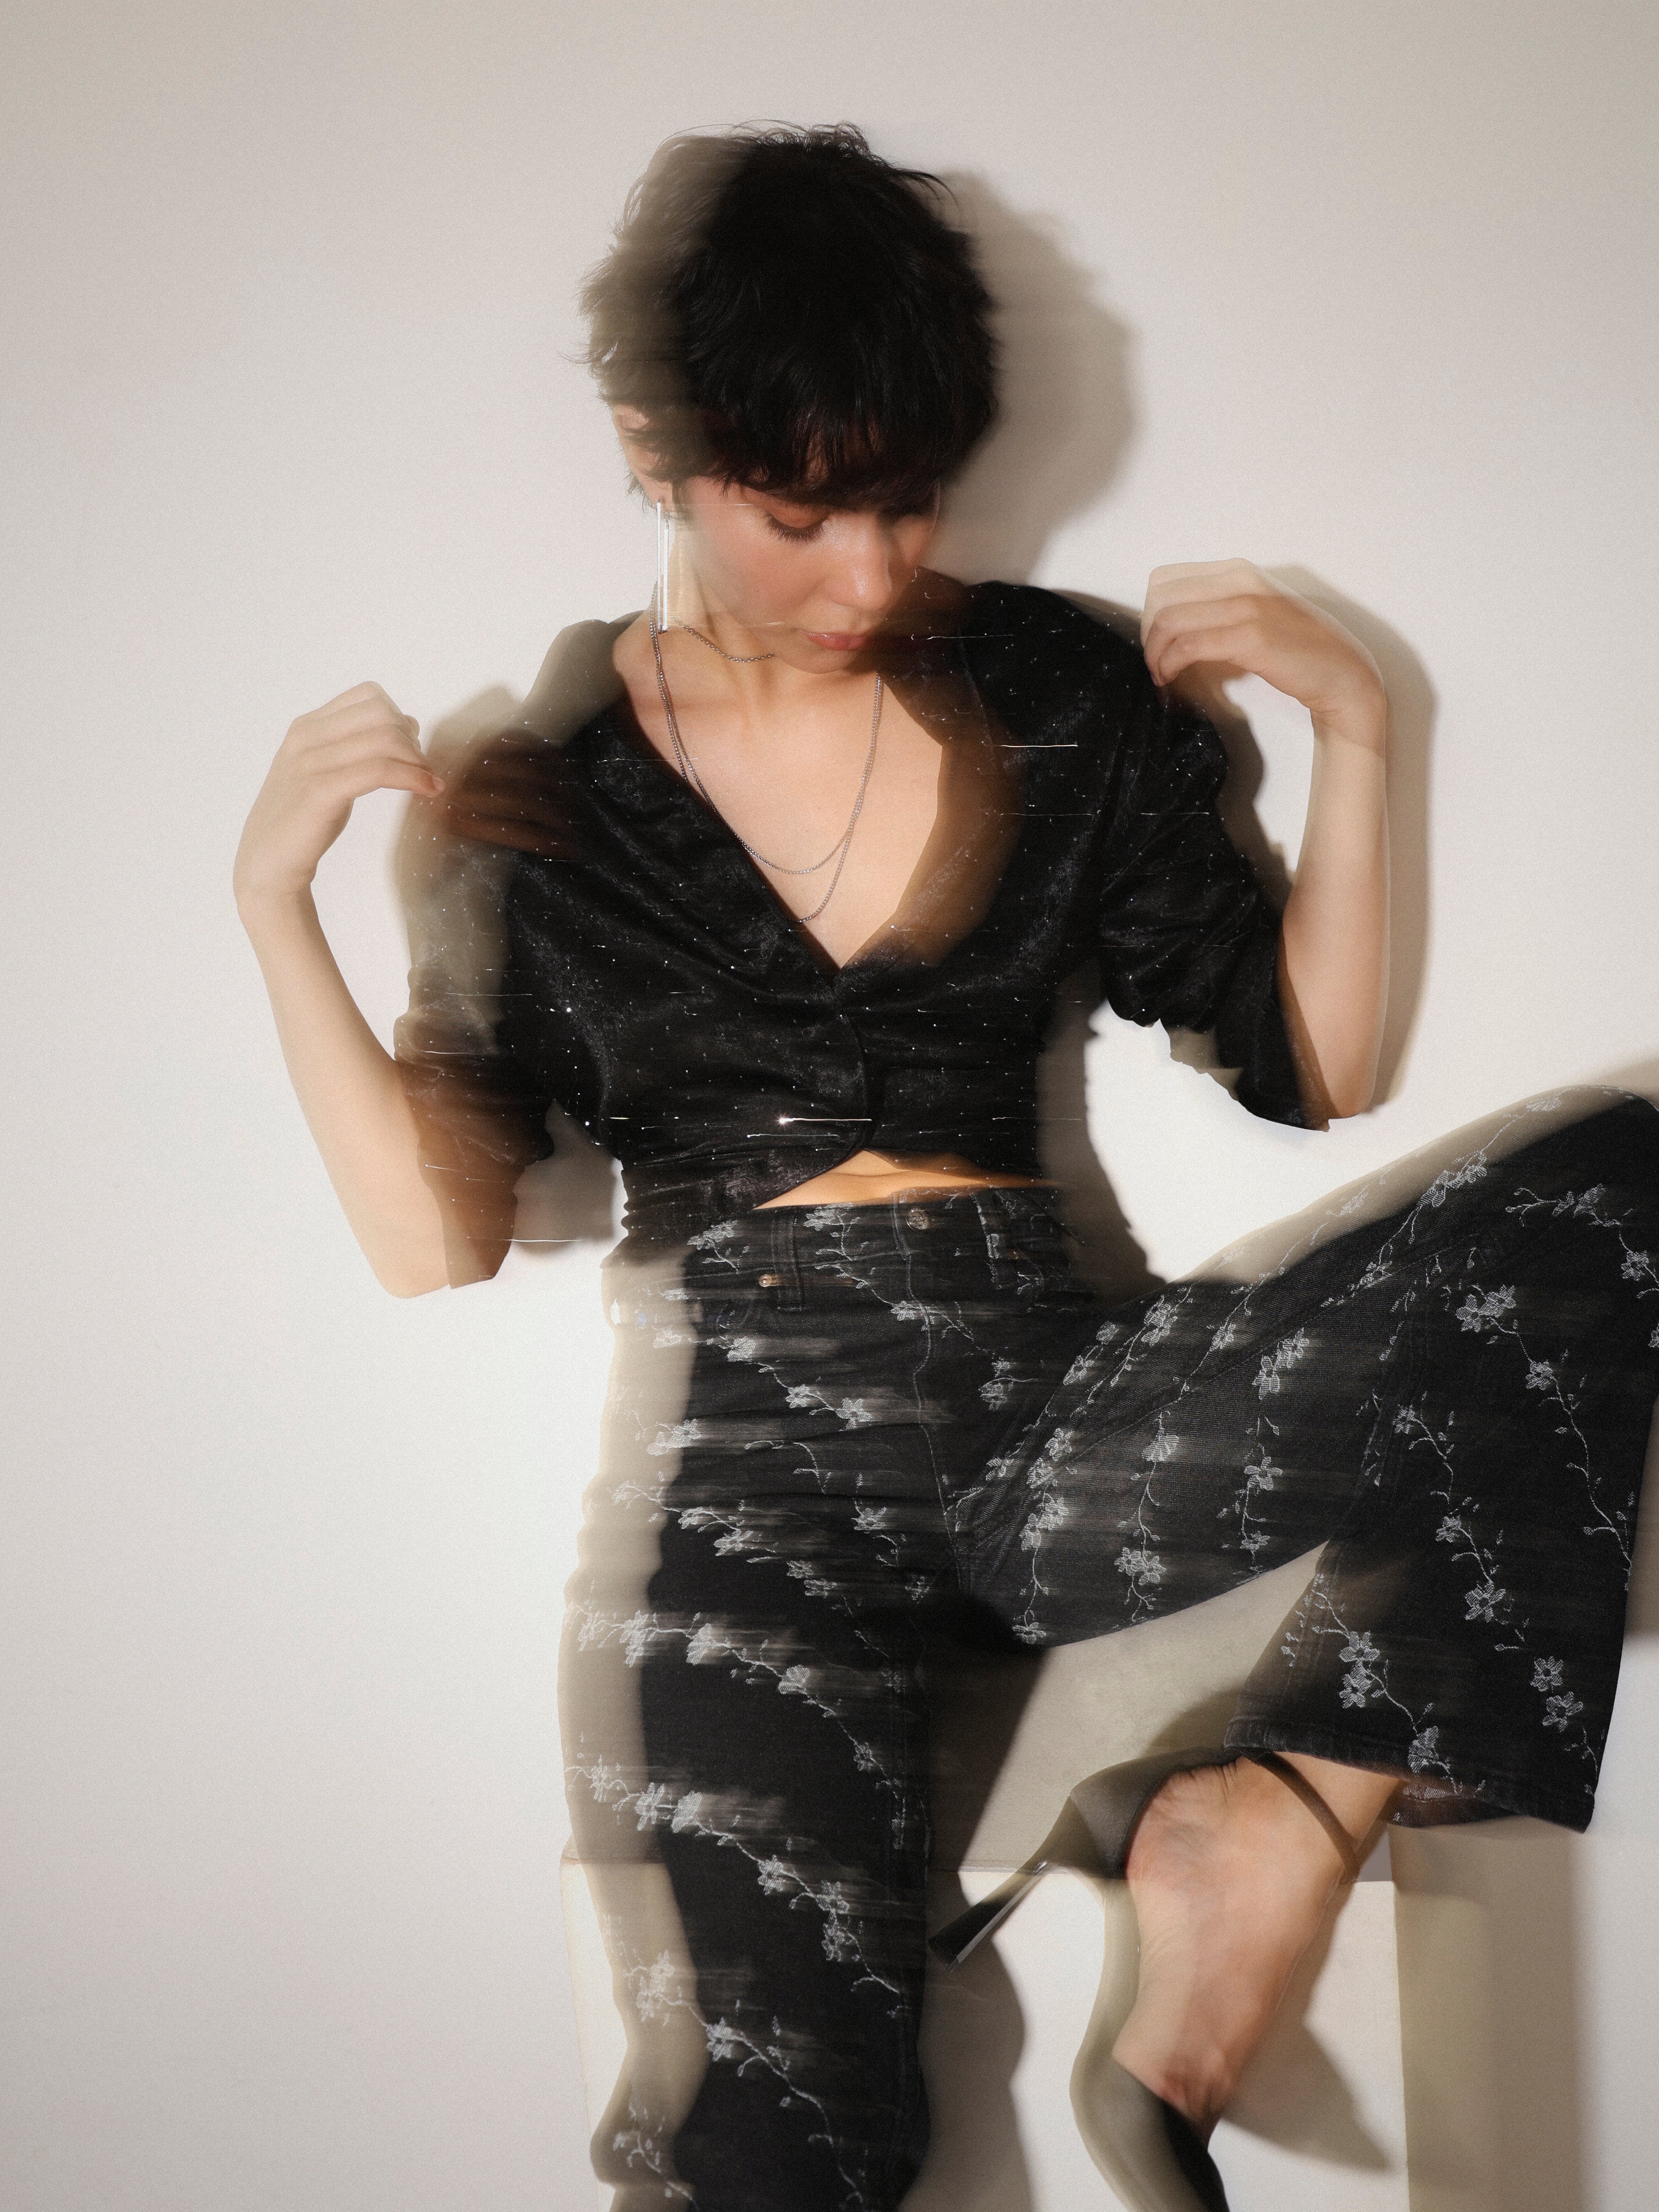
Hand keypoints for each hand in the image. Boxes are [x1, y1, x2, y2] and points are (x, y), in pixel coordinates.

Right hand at [235, 681, 441, 919]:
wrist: (267, 862)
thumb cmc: (304, 819)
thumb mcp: (328, 772)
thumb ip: (358, 746)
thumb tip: (409, 723)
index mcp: (308, 726)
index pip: (369, 695)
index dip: (400, 718)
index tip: (411, 750)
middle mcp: (307, 737)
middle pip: (382, 712)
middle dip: (412, 739)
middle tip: (422, 769)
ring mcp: (310, 762)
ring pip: (384, 738)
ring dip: (418, 760)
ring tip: (429, 782)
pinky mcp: (319, 791)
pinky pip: (379, 770)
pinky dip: (412, 778)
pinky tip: (428, 791)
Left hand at [1142, 560, 1385, 750]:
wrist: (1341, 675)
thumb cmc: (1297, 651)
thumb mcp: (1251, 618)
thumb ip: (1215, 615)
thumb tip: (1169, 634)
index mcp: (1237, 572)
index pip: (1165, 580)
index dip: (1149, 615)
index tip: (1155, 644)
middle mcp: (1240, 581)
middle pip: (1159, 598)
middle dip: (1147, 636)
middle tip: (1154, 664)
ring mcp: (1247, 606)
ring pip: (1168, 620)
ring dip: (1154, 653)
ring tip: (1160, 676)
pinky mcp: (1252, 637)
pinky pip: (1189, 646)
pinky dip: (1170, 666)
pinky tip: (1171, 680)